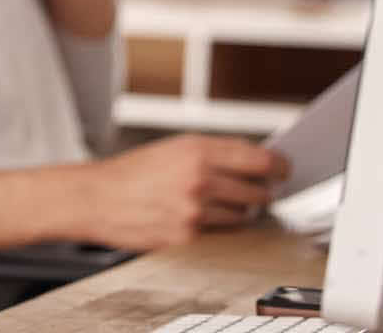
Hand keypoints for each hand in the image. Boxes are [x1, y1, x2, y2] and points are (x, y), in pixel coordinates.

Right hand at [49, 135, 290, 251]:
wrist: (97, 198)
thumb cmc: (132, 172)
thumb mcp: (173, 147)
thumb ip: (214, 151)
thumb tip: (253, 159)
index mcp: (197, 150)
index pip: (259, 159)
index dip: (279, 166)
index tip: (285, 169)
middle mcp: (199, 179)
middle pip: (258, 191)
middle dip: (261, 192)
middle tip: (256, 189)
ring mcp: (195, 210)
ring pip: (243, 215)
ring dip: (239, 211)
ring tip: (215, 203)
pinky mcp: (189, 235)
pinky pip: (221, 233)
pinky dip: (216, 226)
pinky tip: (198, 216)